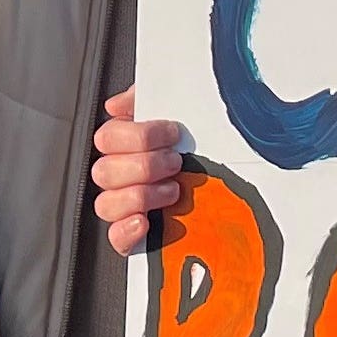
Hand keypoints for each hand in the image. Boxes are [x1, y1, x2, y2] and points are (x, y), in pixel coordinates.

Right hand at [90, 88, 187, 256]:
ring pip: (106, 204)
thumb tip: (117, 104)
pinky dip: (126, 230)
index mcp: (125, 147)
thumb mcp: (182, 112)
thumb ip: (150, 99)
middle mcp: (121, 177)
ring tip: (173, 191)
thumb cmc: (201, 146)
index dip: (139, 135)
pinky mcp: (134, 237)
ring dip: (140, 196)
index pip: (107, 138)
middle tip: (175, 162)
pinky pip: (115, 238)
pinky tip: (145, 221)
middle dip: (144, 165)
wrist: (233, 185)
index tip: (173, 134)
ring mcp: (125, 208)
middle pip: (104, 171)